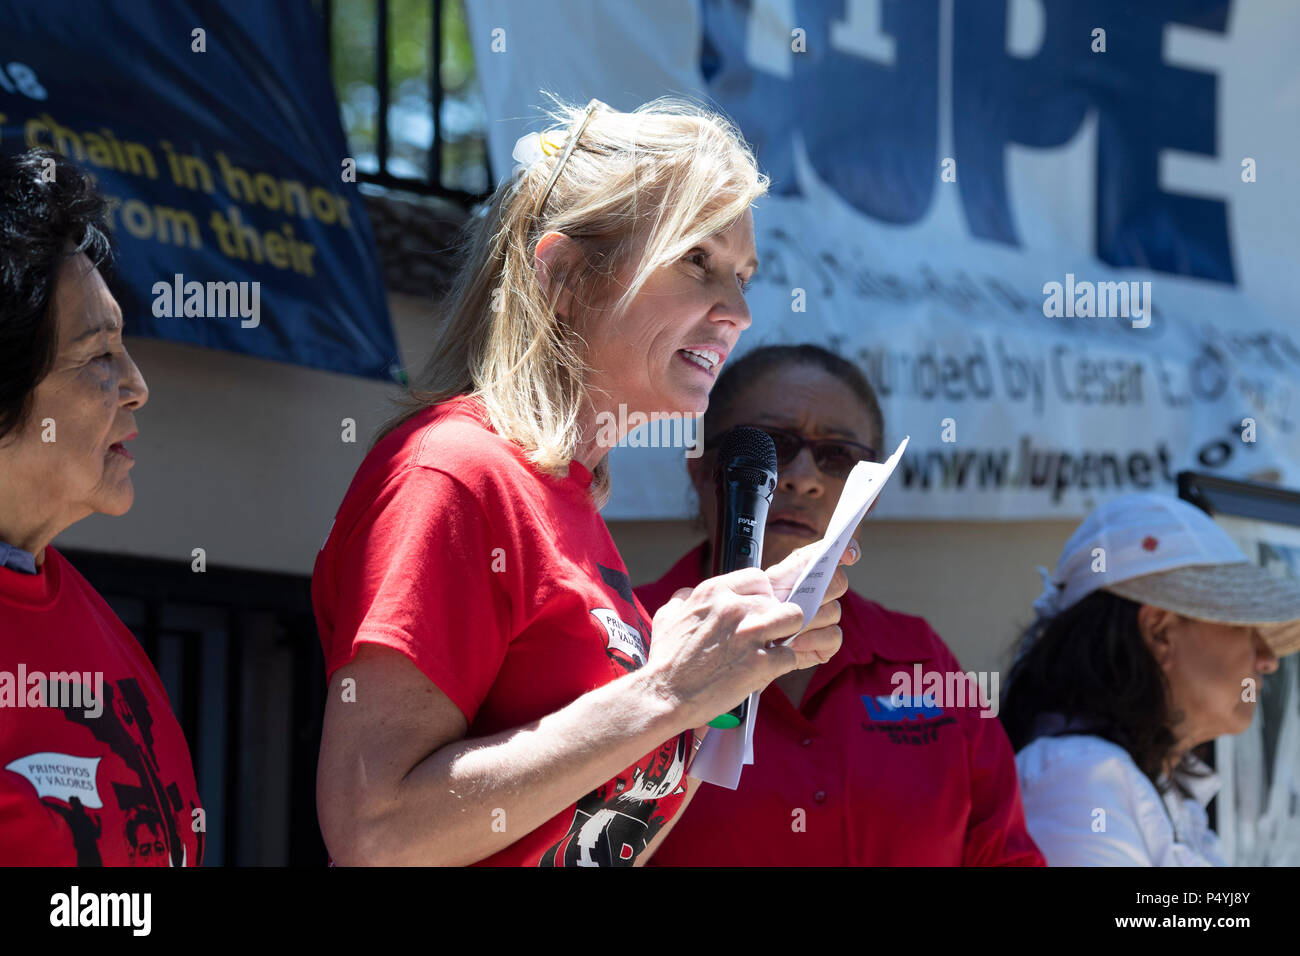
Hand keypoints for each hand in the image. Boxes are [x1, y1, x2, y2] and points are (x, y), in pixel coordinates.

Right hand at [644, 539, 858, 729]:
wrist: (664, 695)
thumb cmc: (666, 659)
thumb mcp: (669, 616)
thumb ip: (685, 599)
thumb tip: (688, 595)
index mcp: (715, 591)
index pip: (759, 578)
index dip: (765, 595)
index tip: (761, 609)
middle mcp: (736, 606)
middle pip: (782, 598)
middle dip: (779, 617)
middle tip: (773, 633)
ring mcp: (751, 633)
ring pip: (795, 618)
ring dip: (790, 634)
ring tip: (778, 646)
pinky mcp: (761, 662)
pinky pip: (791, 655)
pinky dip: (785, 665)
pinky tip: (771, 670)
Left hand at [763, 537, 858, 669]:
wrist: (752, 639)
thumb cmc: (761, 607)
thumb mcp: (772, 579)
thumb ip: (799, 562)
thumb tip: (829, 549)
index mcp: (810, 572)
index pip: (837, 554)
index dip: (847, 548)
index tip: (848, 555)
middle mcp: (823, 593)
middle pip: (839, 582)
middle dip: (817, 591)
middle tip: (795, 600)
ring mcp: (827, 618)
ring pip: (833, 612)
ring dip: (808, 619)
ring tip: (786, 626)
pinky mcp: (828, 643)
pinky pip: (833, 636)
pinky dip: (812, 639)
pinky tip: (794, 642)